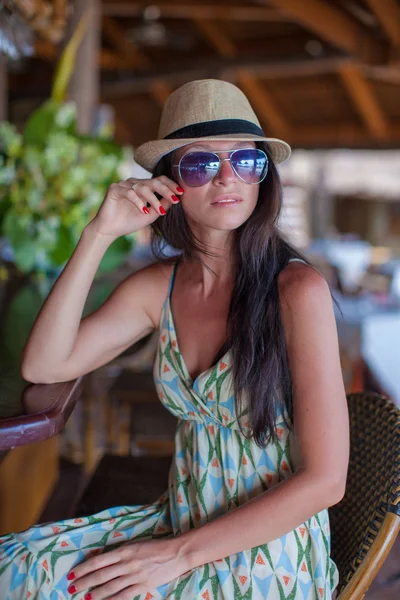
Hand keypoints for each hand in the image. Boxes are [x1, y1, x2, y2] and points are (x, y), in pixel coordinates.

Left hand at [67, 537, 191, 598]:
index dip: (84, 568)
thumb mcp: (136, 545)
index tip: (72, 573)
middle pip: (101, 574)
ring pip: (110, 586)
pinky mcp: (143, 585)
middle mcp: (127, 562)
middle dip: (84, 581)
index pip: (99, 560)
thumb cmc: (156, 547)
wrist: (176, 553)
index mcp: (125, 549)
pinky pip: (123, 595)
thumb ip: (120, 553)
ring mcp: (134, 575)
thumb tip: (102, 559)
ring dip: (95, 592)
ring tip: (84, 597)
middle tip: (72, 588)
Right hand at [87, 176, 183, 239]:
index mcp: (143, 187)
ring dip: (153, 199)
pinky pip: (129, 193)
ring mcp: (124, 184)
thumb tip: (175, 199)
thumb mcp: (150, 215)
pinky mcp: (114, 189)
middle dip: (166, 190)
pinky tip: (143, 211)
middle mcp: (134, 183)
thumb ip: (161, 206)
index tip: (181, 193)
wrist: (110, 230)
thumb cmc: (129, 222)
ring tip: (159, 211)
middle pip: (153, 182)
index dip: (171, 185)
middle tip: (175, 199)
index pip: (160, 181)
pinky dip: (138, 202)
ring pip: (143, 187)